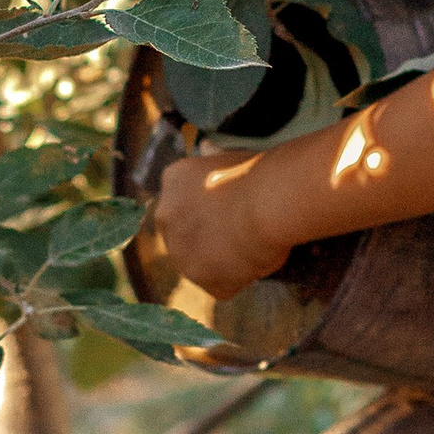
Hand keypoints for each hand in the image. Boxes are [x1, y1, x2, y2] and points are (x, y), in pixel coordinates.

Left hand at [150, 141, 290, 298]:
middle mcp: (166, 216)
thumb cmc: (256, 173)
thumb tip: (206, 148)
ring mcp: (181, 253)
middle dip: (207, 236)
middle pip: (185, 233)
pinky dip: (239, 279)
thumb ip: (213, 163)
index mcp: (172, 181)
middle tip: (240, 232)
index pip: (183, 200)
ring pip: (200, 262)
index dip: (208, 208)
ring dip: (221, 261)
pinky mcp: (202, 280)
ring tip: (253, 248)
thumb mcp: (228, 157)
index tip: (230, 208)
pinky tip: (257, 263)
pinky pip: (221, 285)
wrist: (268, 203)